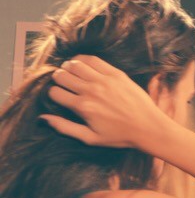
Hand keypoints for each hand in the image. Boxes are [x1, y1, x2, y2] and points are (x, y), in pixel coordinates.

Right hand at [41, 55, 168, 148]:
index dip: (54, 94)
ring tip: (71, 73)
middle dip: (59, 79)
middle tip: (64, 83)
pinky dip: (83, 59)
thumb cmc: (120, 136)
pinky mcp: (117, 74)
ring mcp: (104, 80)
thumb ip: (65, 127)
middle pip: (61, 76)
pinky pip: (93, 59)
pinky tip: (82, 64)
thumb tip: (42, 118)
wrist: (149, 127)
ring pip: (74, 64)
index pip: (54, 92)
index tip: (60, 97)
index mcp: (83, 107)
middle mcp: (91, 91)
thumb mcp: (90, 138)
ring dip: (68, 67)